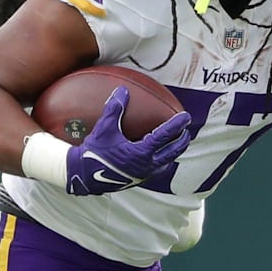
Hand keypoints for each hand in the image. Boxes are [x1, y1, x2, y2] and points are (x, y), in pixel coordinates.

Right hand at [65, 86, 190, 195]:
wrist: (85, 176)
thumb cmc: (95, 152)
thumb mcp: (104, 129)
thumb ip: (114, 109)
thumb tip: (122, 91)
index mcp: (141, 152)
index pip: (164, 136)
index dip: (176, 125)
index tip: (186, 116)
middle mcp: (146, 165)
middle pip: (172, 152)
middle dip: (181, 141)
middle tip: (186, 131)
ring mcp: (143, 174)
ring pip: (165, 163)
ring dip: (173, 153)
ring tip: (175, 145)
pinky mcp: (137, 179)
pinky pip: (155, 169)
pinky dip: (161, 161)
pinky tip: (155, 157)